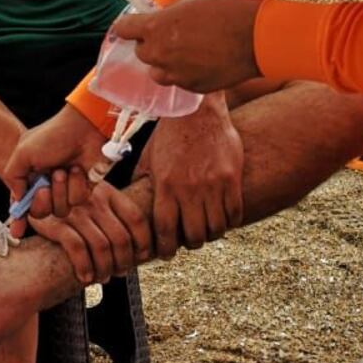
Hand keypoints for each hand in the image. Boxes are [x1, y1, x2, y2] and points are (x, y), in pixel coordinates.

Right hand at [4, 104, 106, 219]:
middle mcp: (47, 184)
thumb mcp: (23, 153)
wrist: (85, 128)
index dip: (18, 219)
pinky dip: (76, 186)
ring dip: (61, 190)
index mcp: (30, 175)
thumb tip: (17, 200)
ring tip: (64, 170)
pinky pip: (77, 201)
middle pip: (40, 212)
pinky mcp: (84, 189)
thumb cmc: (52, 136)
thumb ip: (14, 178)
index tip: (15, 233)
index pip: (21, 203)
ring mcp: (66, 188)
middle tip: (45, 186)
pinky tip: (78, 170)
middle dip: (42, 201)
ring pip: (60, 210)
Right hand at [30, 177, 150, 284]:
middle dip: (124, 262)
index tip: (144, 257)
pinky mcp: (56, 223)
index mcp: (108, 192)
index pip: (136, 218)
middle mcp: (94, 200)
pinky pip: (77, 249)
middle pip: (121, 238)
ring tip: (104, 278)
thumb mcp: (92, 197)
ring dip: (106, 269)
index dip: (145, 242)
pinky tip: (85, 277)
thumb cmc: (68, 202)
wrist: (32, 190)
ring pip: (102, 247)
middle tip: (120, 272)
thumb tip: (141, 245)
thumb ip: (112, 213)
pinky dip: (84, 267)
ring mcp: (75, 212)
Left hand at [112, 0, 260, 91]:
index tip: (132, 26)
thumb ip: (168, 13)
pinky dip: (184, 73)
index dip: (127, 26)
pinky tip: (201, 62)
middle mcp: (159, 54)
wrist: (255, 39)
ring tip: (185, 53)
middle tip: (169, 36)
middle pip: (140, 52)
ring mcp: (175, 74)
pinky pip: (178, 81)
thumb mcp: (190, 0)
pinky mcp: (191, 87)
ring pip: (157, 72)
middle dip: (150, 44)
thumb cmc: (225, 12)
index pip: (122, 29)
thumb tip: (160, 18)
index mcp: (155, 28)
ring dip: (164, 63)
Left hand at [142, 95, 243, 258]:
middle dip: (191, 243)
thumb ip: (142, 180)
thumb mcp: (149, 157)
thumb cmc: (170, 133)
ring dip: (211, 234)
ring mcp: (212, 184)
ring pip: (216, 228)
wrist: (197, 109)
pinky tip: (224, 218)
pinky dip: (230, 221)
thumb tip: (127, 199)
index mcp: (165, 185)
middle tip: (191, 240)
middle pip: (194, 235)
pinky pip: (234, 212)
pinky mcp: (231, 178)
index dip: (167, 248)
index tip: (168, 253)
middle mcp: (189, 189)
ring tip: (208, 230)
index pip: (166, 230)